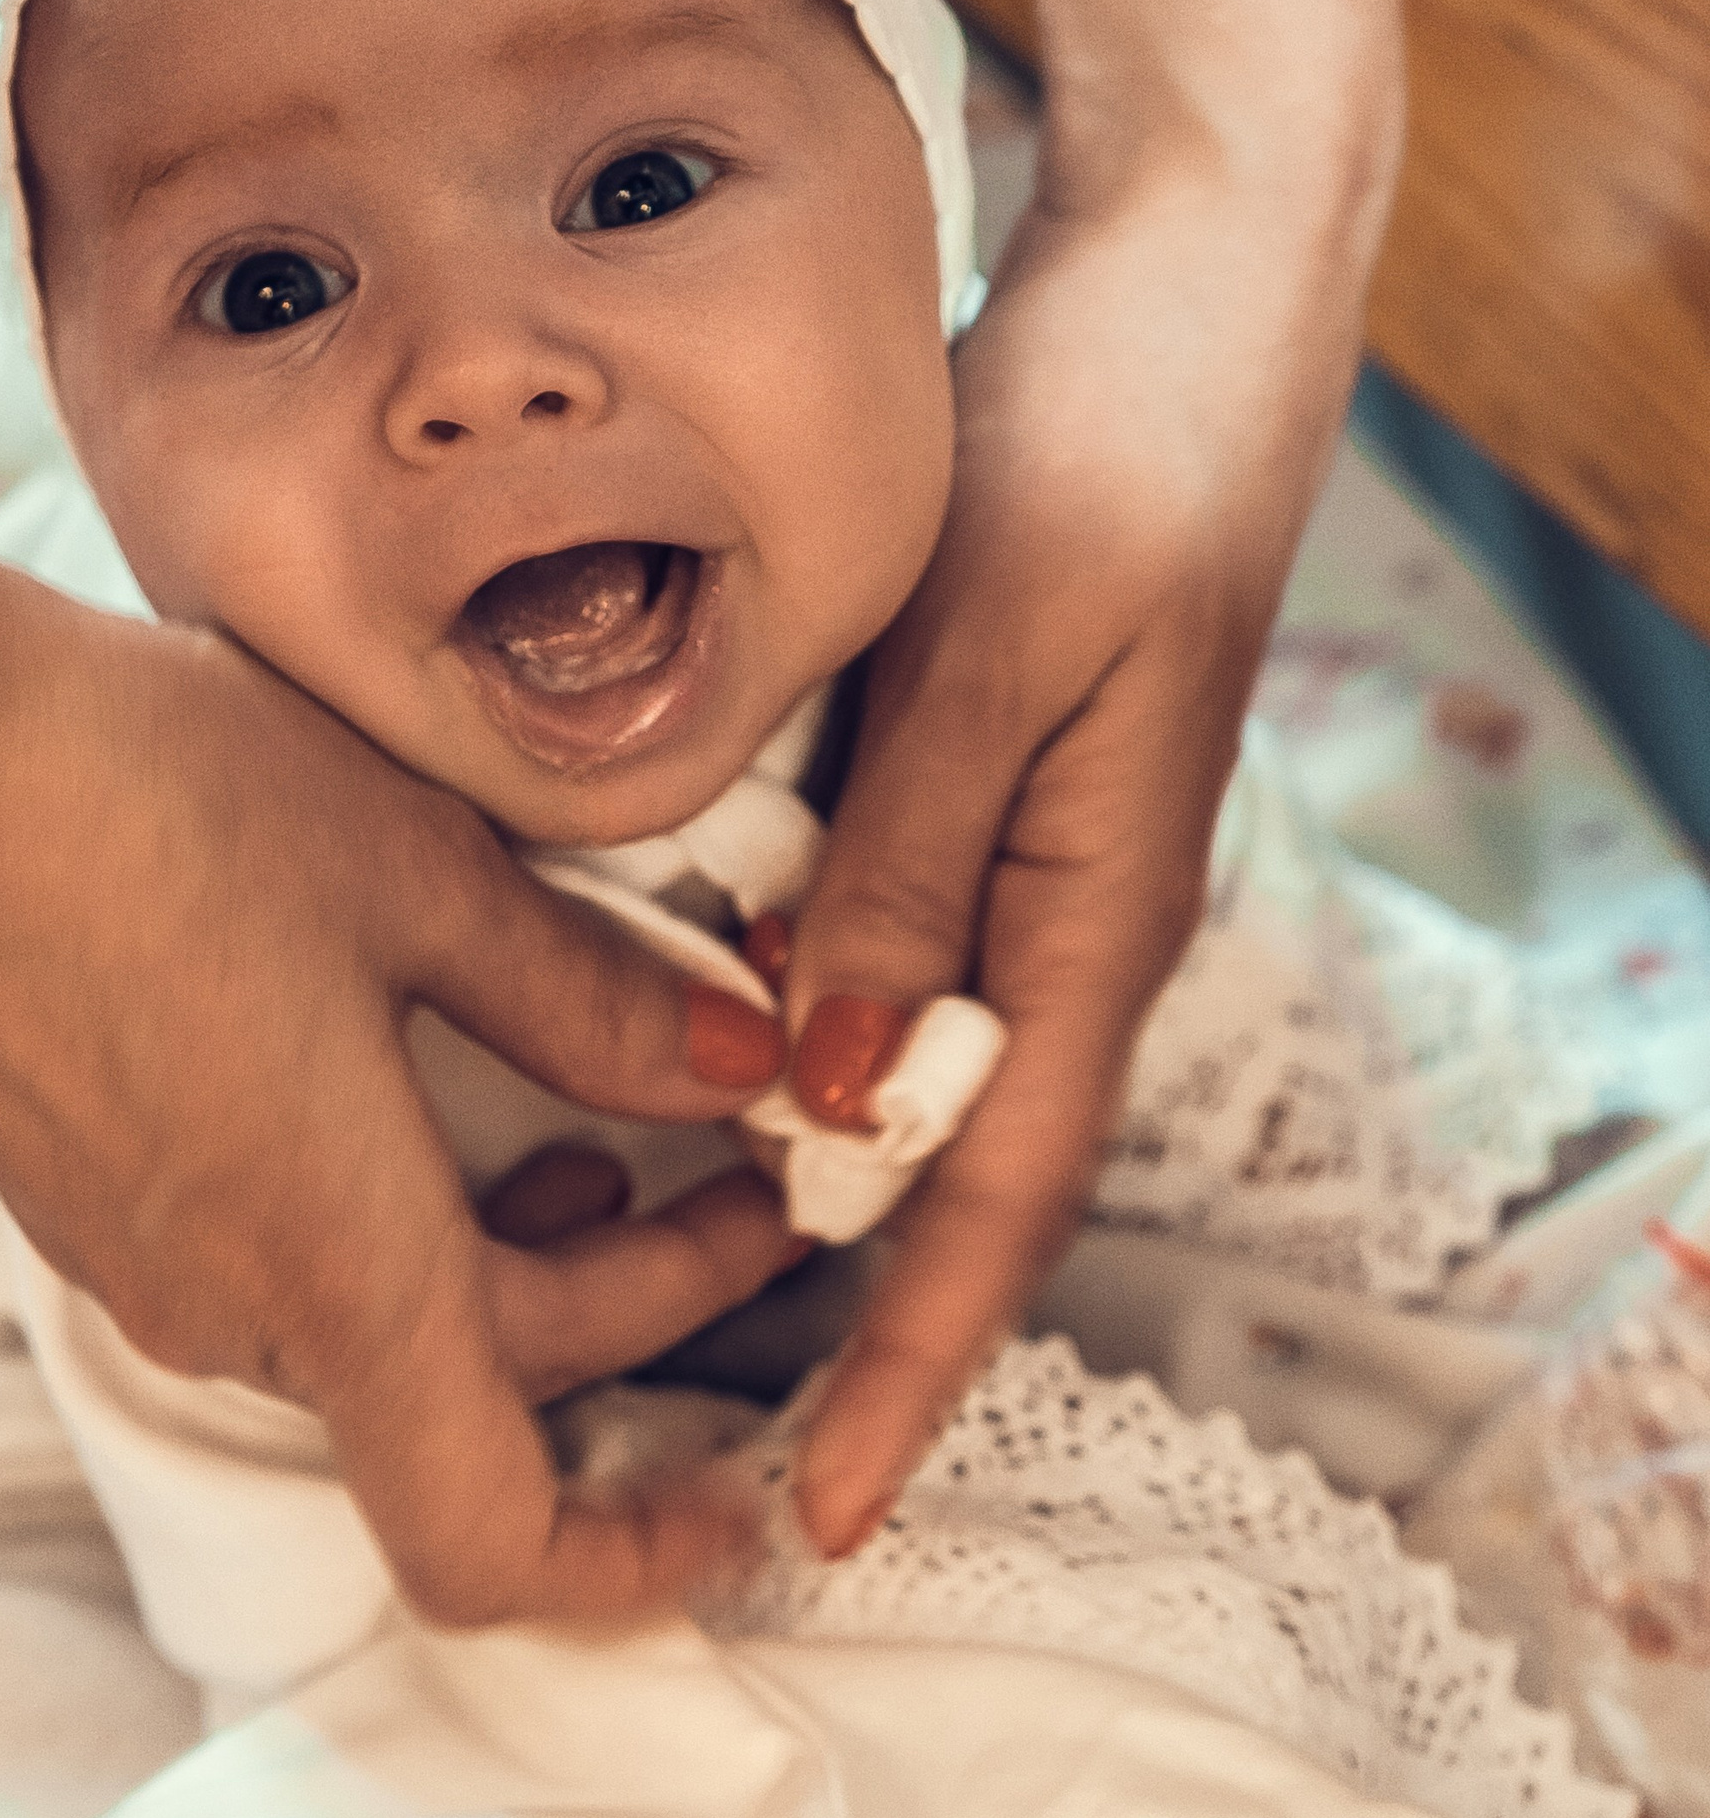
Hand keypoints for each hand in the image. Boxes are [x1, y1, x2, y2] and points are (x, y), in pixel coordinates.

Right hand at [0, 569, 799, 1626]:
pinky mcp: (88, 1191)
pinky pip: (279, 1271)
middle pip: (474, 1407)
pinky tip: (429, 1080)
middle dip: (634, 1310)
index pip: (496, 1544)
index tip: (741, 1485)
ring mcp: (142, 1259)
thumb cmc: (154, 795)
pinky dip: (399, 1223)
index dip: (637, 1558)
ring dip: (513, 1267)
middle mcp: (230, 1307)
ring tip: (606, 1130)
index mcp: (338, 1272)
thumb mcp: (423, 873)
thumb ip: (595, 998)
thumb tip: (733, 1062)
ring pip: (379, 1334)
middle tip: (744, 1177)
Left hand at [777, 147, 1384, 1553]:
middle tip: (689, 1438)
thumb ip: (909, 863)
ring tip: (635, 1284)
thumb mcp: (999, 649)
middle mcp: (1057, 917)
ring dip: (782, 1172)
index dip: (910, 1361)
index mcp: (1097, 914)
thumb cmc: (1109, 454)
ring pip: (886, 1061)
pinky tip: (656, 1044)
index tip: (828, 1512)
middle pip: (941, 1163)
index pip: (999, 1195)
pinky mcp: (954, 787)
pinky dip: (764, 1013)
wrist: (1181, 306)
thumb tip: (822, 1083)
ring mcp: (1011, 858)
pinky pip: (858, 945)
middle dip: (834, 1309)